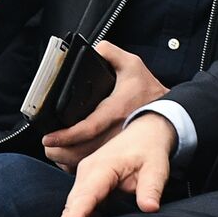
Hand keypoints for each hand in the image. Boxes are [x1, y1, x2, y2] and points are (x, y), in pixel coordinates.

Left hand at [41, 41, 167, 169]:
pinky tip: (70, 160)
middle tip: (47, 144)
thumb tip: (94, 49)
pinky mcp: (118, 156)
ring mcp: (117, 148)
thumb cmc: (149, 91)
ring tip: (55, 151)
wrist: (170, 113)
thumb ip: (111, 53)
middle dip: (59, 151)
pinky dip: (79, 167)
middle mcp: (115, 133)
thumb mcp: (133, 65)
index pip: (88, 128)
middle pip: (82, 152)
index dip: (65, 136)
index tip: (49, 137)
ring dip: (66, 160)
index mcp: (115, 111)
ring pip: (87, 163)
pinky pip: (96, 167)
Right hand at [56, 112, 175, 216]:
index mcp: (102, 166)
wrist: (144, 133)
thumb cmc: (149, 150)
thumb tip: (150, 208)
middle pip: (74, 203)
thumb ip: (152, 188)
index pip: (87, 193)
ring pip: (73, 205)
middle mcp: (87, 171)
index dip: (77, 213)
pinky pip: (79, 204)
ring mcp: (84, 177)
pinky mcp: (87, 184)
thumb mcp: (156, 167)